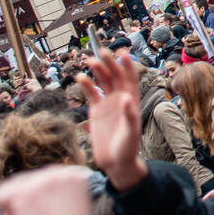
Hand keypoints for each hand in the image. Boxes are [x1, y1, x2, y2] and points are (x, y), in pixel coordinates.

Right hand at [79, 57, 145, 191]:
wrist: (116, 163)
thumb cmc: (128, 148)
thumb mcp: (131, 132)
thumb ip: (129, 115)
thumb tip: (126, 98)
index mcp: (132, 100)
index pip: (131, 78)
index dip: (128, 65)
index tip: (123, 52)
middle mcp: (121, 98)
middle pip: (115, 75)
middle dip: (110, 63)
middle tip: (103, 51)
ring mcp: (108, 103)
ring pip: (103, 81)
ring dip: (97, 70)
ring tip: (90, 61)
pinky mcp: (96, 110)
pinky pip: (91, 93)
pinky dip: (86, 85)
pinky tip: (80, 78)